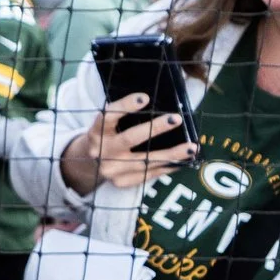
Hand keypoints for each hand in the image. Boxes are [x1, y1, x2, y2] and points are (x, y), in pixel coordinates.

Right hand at [60, 92, 195, 194]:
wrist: (88, 163)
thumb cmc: (107, 136)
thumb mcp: (108, 125)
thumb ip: (125, 117)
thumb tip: (163, 104)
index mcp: (96, 132)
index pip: (108, 116)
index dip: (125, 106)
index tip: (145, 97)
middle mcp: (101, 152)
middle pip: (129, 139)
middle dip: (154, 129)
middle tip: (176, 119)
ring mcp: (111, 169)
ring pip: (145, 161)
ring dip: (171, 154)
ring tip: (191, 147)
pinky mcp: (121, 182)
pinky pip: (148, 174)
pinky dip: (167, 167)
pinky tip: (182, 161)